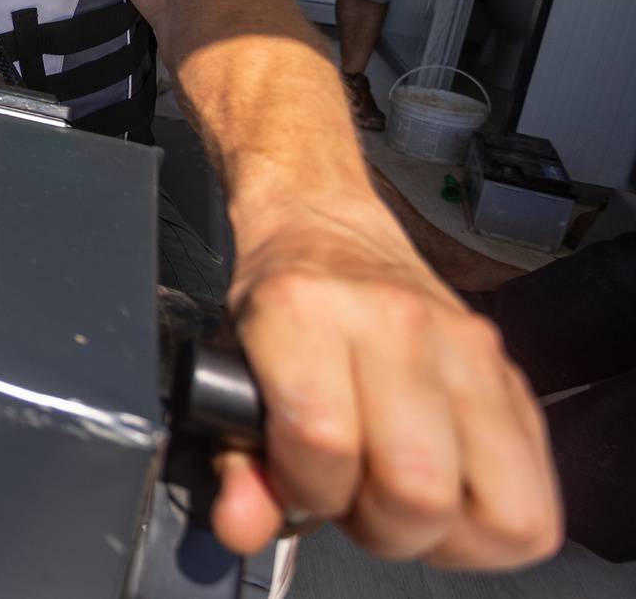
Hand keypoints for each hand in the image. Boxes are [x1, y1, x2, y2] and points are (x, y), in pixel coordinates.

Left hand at [215, 197, 562, 568]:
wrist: (327, 228)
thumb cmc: (280, 305)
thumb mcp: (227, 374)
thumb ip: (233, 463)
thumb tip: (241, 527)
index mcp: (305, 313)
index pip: (324, 443)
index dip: (306, 490)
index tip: (299, 479)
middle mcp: (395, 323)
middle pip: (417, 488)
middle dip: (379, 525)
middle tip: (353, 498)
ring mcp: (466, 348)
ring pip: (495, 506)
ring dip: (443, 534)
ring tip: (400, 500)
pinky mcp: (510, 375)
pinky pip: (535, 497)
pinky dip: (491, 524)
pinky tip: (446, 498)